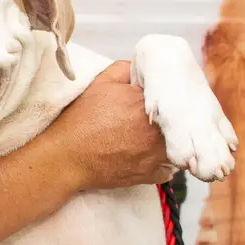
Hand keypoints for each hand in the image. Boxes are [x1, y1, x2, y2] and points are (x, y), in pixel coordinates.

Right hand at [53, 60, 174, 190]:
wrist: (67, 156)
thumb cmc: (81, 120)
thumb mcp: (99, 83)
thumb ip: (124, 69)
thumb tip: (141, 69)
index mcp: (148, 104)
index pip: (170, 96)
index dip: (162, 98)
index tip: (153, 100)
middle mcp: (158, 130)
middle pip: (176, 122)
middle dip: (166, 120)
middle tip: (149, 120)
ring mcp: (157, 155)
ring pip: (175, 146)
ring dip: (167, 142)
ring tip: (148, 139)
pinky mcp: (151, 175)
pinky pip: (167, 169)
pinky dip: (160, 164)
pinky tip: (144, 157)